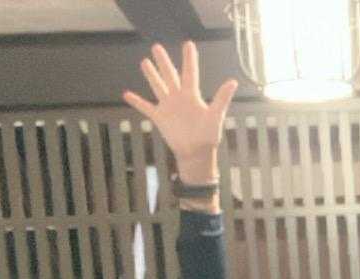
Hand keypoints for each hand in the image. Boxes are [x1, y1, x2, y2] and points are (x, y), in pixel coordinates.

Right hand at [122, 41, 238, 186]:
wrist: (196, 153)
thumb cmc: (208, 136)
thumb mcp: (216, 115)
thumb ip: (222, 98)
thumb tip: (233, 82)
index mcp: (192, 95)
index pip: (190, 72)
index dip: (189, 59)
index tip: (188, 44)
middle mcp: (179, 98)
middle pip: (169, 75)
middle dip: (163, 61)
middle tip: (156, 47)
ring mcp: (168, 107)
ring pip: (157, 86)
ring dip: (151, 75)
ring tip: (145, 62)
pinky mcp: (160, 118)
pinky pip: (146, 107)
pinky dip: (136, 101)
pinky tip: (126, 94)